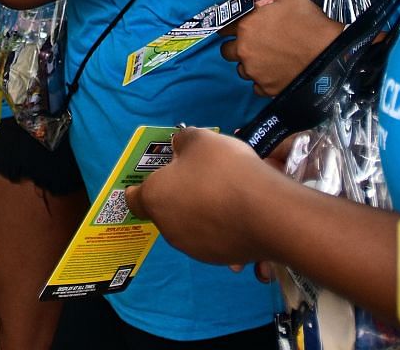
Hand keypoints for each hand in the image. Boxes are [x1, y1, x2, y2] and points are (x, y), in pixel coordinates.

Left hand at [123, 127, 281, 267]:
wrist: (266, 211)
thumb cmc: (224, 170)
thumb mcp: (200, 139)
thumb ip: (183, 141)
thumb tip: (178, 148)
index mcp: (156, 198)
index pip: (133, 199)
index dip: (140, 188)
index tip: (155, 178)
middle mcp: (168, 228)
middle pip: (166, 210)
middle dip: (178, 196)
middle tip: (202, 177)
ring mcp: (192, 247)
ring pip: (189, 225)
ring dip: (200, 212)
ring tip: (226, 194)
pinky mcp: (216, 258)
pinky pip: (213, 238)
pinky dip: (220, 227)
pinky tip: (239, 213)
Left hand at [221, 0, 341, 95]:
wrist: (330, 56)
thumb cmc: (309, 24)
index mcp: (247, 26)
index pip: (224, 26)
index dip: (234, 24)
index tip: (245, 23)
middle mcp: (245, 51)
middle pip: (228, 50)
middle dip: (239, 44)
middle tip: (257, 39)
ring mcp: (255, 72)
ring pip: (242, 68)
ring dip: (250, 62)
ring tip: (269, 54)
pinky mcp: (266, 88)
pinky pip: (256, 85)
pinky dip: (263, 78)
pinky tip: (277, 69)